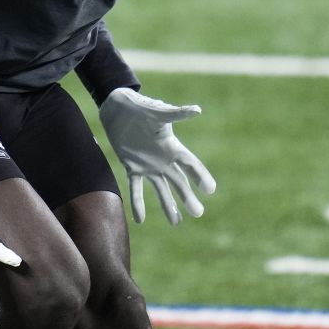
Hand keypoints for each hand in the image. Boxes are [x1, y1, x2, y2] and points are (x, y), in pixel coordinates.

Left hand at [99, 87, 216, 224]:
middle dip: (188, 197)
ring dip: (168, 205)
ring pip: (161, 189)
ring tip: (176, 223)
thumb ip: (176, 114)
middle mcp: (163, 159)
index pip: (190, 164)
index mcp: (171, 146)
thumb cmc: (140, 106)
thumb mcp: (158, 111)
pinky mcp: (132, 167)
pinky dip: (138, 203)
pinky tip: (139, 220)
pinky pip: (136, 188)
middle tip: (198, 213)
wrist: (118, 107)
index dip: (200, 176)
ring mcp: (148, 165)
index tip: (210, 190)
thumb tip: (197, 110)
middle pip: (179, 181)